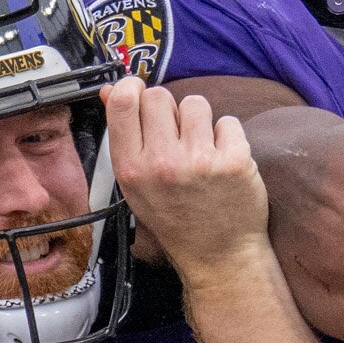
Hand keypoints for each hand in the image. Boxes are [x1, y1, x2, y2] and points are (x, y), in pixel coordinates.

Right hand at [104, 76, 267, 279]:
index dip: (131, 87)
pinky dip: (227, 138)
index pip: (122, 102)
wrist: (219, 255)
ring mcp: (200, 162)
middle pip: (158, 96)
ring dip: (199, 121)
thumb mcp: (137, 185)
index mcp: (132, 169)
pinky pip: (227, 121)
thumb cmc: (175, 218)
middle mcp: (162, 164)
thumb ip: (123, 137)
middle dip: (167, 109)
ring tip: (200, 150)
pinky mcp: (234, 161)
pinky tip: (222, 162)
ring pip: (195, 103)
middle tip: (176, 136)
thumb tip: (109, 90)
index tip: (139, 91)